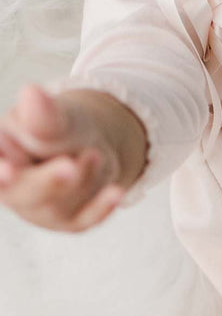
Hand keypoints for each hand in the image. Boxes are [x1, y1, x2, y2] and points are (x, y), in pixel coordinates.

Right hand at [0, 82, 146, 232]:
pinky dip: (102, 206)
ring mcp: (40, 210)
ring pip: (59, 206)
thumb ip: (41, 117)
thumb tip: (33, 93)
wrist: (86, 143)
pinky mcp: (69, 222)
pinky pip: (86, 219)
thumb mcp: (51, 117)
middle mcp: (11, 188)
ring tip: (94, 153)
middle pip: (24, 192)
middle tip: (69, 165)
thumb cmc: (57, 128)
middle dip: (48, 180)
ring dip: (82, 180)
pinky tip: (116, 192)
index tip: (8, 170)